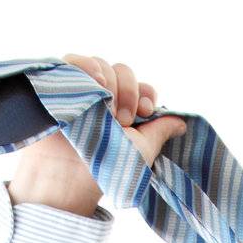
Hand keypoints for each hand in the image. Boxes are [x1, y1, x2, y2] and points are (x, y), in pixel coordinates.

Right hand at [8, 54, 187, 212]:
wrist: (69, 181)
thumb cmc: (104, 170)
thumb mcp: (140, 152)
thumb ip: (160, 132)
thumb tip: (182, 121)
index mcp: (122, 110)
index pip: (139, 86)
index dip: (145, 93)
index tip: (146, 111)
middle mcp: (102, 97)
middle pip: (122, 71)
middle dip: (128, 90)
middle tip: (123, 120)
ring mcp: (80, 90)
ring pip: (100, 64)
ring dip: (110, 81)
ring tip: (106, 109)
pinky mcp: (59, 86)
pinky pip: (72, 61)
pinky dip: (85, 65)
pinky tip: (95, 84)